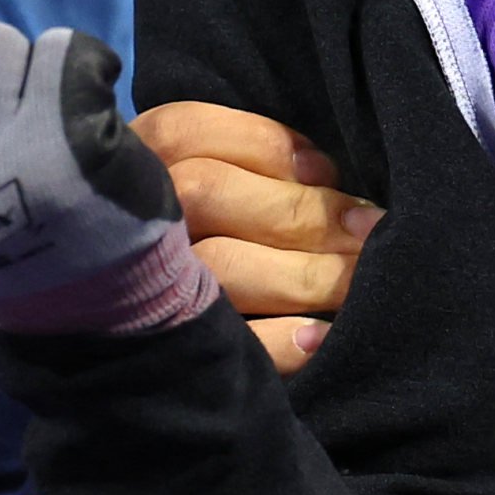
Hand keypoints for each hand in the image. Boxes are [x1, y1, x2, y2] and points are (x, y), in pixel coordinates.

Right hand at [135, 105, 378, 376]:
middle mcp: (123, 226)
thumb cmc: (196, 246)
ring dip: (305, 273)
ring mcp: (135, 293)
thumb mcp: (202, 189)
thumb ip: (248, 172)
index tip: (324, 169)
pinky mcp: (159, 361)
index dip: (264, 144)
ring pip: (218, 265)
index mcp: (130, 172)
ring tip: (358, 280)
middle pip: (205, 193)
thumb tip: (327, 176)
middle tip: (370, 229)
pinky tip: (320, 338)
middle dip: (302, 211)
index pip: (184, 132)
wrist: (128, 361)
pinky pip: (221, 346)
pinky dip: (278, 341)